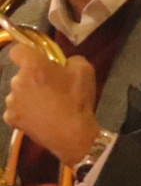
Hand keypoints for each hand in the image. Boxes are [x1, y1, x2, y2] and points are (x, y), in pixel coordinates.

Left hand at [4, 44, 100, 165]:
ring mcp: (11, 101)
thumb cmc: (78, 100)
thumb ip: (69, 59)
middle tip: (53, 86)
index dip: (26, 52)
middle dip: (33, 77)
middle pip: (21, 73)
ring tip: (48, 104)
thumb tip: (61, 63)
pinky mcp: (11, 118)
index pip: (17, 50)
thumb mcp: (85, 69)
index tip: (38, 59)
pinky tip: (41, 115)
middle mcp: (17, 81)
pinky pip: (17, 108)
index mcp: (34, 66)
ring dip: (30, 93)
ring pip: (19, 91)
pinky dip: (26, 110)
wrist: (73, 135)